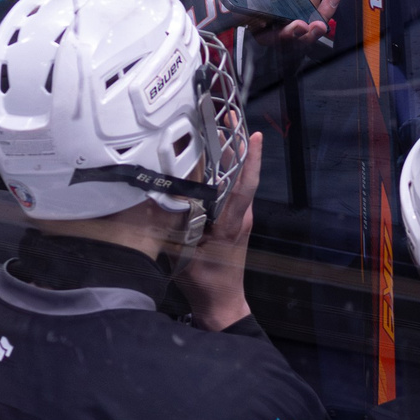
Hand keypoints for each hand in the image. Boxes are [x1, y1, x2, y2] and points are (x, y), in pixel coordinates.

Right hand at [174, 132, 260, 331]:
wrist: (221, 305)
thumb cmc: (205, 283)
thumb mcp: (184, 255)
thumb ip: (177, 225)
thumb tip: (166, 197)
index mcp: (232, 224)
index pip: (245, 185)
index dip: (250, 159)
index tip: (253, 134)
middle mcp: (240, 217)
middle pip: (240, 175)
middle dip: (236, 144)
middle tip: (226, 115)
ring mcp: (239, 219)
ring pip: (235, 182)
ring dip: (229, 156)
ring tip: (217, 128)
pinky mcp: (233, 223)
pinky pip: (229, 192)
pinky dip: (221, 173)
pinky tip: (208, 161)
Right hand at [244, 0, 338, 44]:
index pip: (249, 15)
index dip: (256, 23)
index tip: (267, 23)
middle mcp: (267, 12)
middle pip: (270, 36)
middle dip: (286, 35)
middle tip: (301, 26)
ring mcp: (285, 19)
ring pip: (294, 37)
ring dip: (309, 34)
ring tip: (320, 23)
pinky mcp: (302, 18)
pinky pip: (313, 26)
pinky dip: (324, 16)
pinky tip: (332, 0)